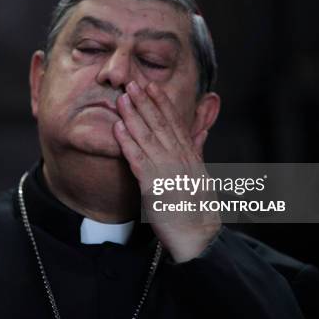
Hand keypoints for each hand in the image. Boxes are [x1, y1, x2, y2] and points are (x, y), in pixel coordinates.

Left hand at [113, 81, 220, 262]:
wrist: (198, 236)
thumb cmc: (197, 206)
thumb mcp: (200, 174)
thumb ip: (197, 150)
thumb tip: (200, 130)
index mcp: (189, 154)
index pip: (174, 122)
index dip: (162, 102)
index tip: (152, 86)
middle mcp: (179, 158)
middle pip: (160, 124)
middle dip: (145, 102)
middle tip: (132, 83)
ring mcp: (167, 171)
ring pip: (148, 137)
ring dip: (133, 116)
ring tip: (122, 99)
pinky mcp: (154, 187)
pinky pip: (138, 160)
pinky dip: (127, 143)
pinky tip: (118, 129)